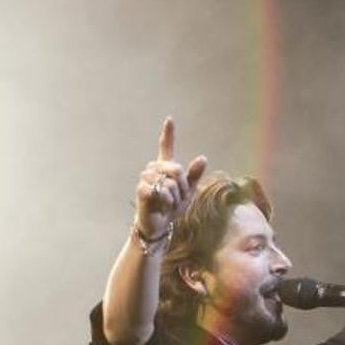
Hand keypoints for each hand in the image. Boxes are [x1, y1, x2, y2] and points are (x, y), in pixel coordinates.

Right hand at [134, 117, 207, 237]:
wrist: (159, 225)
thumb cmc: (172, 207)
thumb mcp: (188, 192)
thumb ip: (194, 175)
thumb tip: (202, 157)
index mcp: (165, 167)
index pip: (166, 146)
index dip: (168, 133)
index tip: (169, 119)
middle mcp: (154, 169)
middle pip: (176, 169)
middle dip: (182, 187)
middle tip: (177, 199)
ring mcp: (146, 178)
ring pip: (170, 182)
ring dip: (175, 197)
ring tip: (168, 204)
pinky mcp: (141, 189)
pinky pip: (162, 191)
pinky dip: (168, 201)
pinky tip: (162, 206)